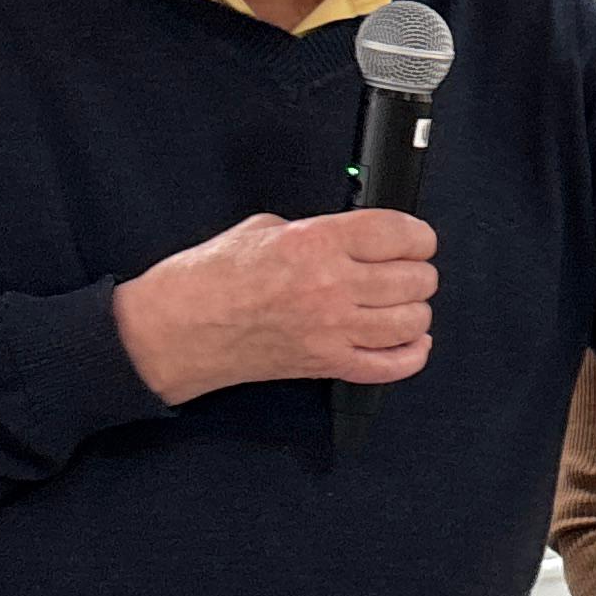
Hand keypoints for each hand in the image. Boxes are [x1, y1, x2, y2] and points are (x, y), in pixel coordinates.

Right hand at [113, 210, 437, 403]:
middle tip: (407, 270)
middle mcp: (330, 287)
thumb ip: (316, 231)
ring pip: (411, 322)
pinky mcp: (326, 364)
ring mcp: (331, 330)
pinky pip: (390, 366)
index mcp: (315, 244)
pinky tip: (411, 341)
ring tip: (402, 303)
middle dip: (417, 272)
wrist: (176, 330)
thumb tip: (351, 237)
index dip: (418, 235)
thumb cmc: (208, 279)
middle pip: (414, 278)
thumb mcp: (263, 229)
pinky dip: (410, 355)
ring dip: (415, 311)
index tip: (418, 239)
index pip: (398, 234)